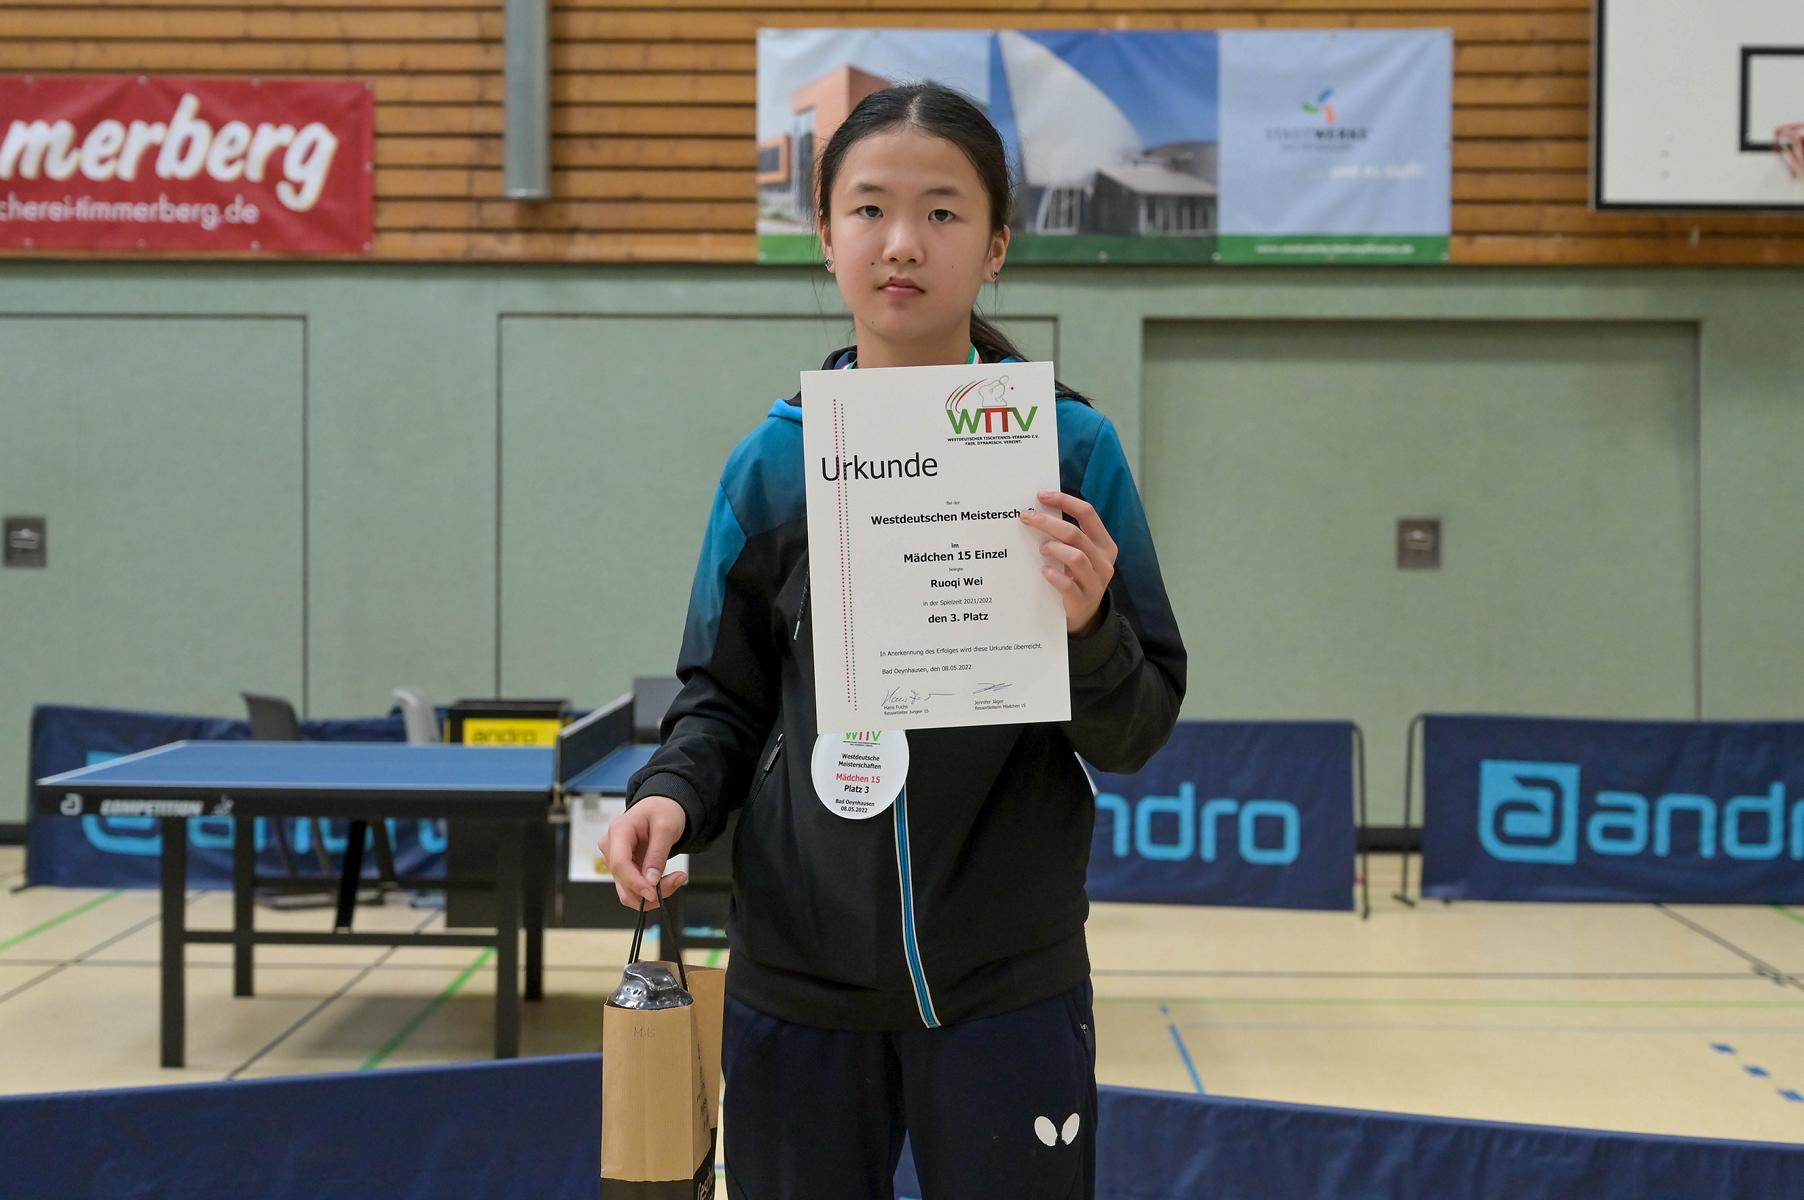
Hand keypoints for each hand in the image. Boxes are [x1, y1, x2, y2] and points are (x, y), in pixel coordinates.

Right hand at [601, 795, 689, 909]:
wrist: (661, 807)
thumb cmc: (662, 810)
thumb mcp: (666, 827)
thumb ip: (657, 854)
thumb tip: (650, 881)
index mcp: (619, 832)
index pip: (619, 864)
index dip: (635, 883)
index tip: (654, 893)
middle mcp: (612, 848)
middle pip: (624, 881)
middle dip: (649, 890)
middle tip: (678, 880)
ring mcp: (616, 860)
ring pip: (628, 890)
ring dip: (652, 893)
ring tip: (677, 879)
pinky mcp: (625, 869)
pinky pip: (635, 888)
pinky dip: (652, 889)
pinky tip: (669, 879)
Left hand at [1022, 491, 1117, 635]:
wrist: (1085, 615)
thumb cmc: (1077, 577)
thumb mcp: (1080, 554)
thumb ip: (1068, 536)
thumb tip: (1039, 510)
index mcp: (1104, 544)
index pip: (1088, 514)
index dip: (1065, 501)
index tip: (1042, 496)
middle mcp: (1103, 561)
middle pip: (1075, 533)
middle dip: (1048, 522)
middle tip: (1027, 517)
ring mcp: (1095, 582)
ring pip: (1075, 557)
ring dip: (1053, 548)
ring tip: (1041, 548)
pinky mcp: (1082, 600)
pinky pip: (1068, 585)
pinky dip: (1053, 575)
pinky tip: (1044, 571)